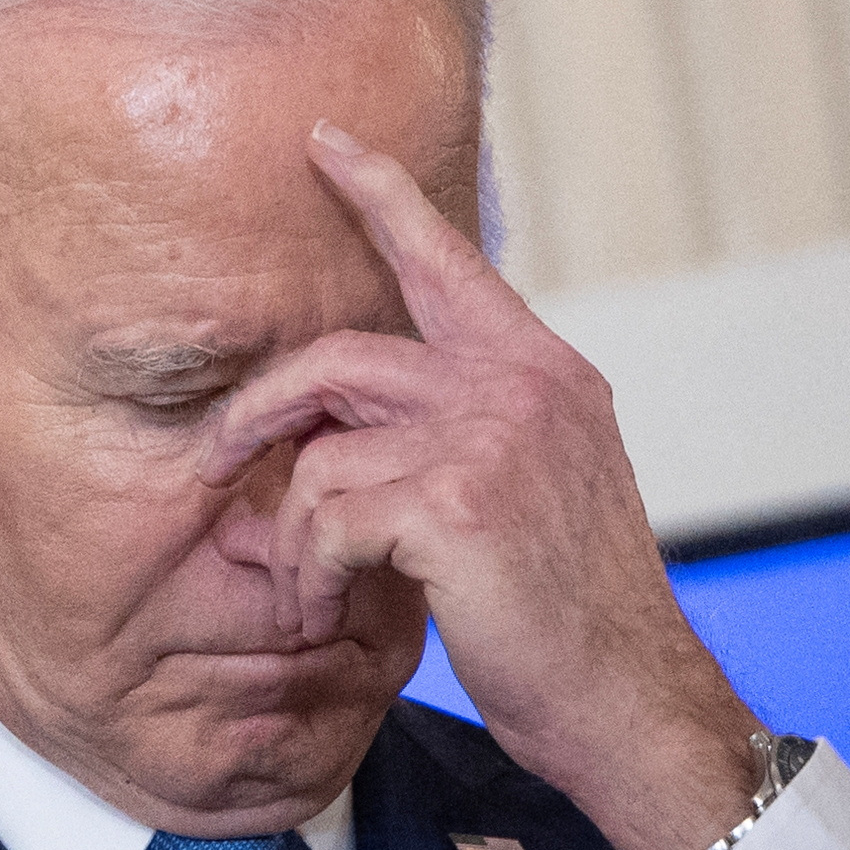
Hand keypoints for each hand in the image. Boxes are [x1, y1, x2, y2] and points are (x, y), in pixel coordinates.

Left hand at [195, 122, 761, 849]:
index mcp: (543, 374)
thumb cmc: (572, 619)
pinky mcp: (453, 501)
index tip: (323, 144)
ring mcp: (490, 438)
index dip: (379, 197)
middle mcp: (521, 386)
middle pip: (339, 357)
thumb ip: (470, 431)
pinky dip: (308, 572)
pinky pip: (323, 514)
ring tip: (308, 591)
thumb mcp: (534, 495)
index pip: (448, 262)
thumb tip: (358, 421)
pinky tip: (327, 611)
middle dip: (261, 414)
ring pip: (321, 451)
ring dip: (293, 535)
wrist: (633, 704)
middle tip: (216, 463)